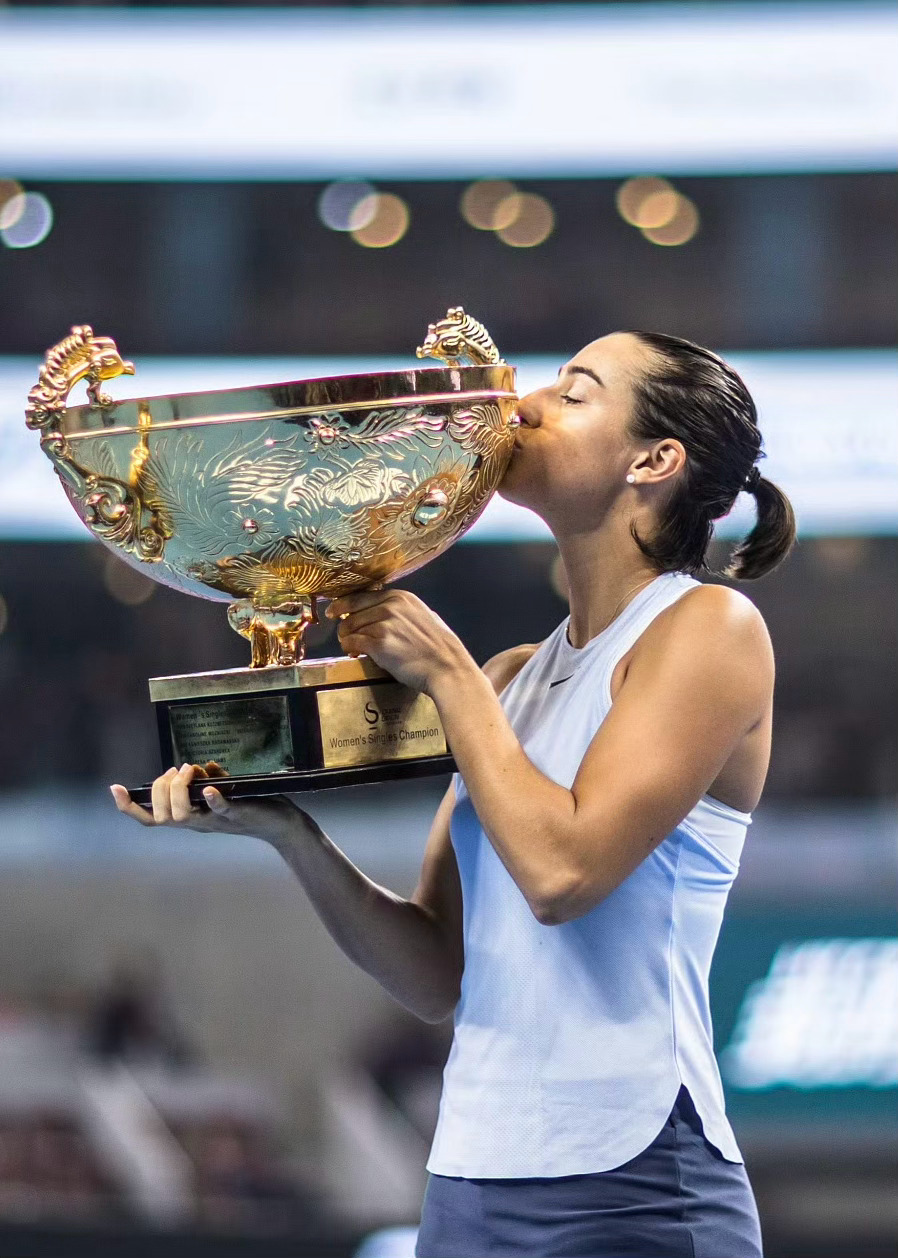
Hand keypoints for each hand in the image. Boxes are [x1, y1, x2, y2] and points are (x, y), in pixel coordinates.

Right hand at [109, 762, 308, 845]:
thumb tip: (199, 766)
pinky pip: (223, 810)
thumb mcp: (223, 792)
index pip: (151, 819)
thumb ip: (207, 780)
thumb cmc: (250, 807)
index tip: (114, 788)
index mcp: (190, 818)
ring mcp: (216, 821)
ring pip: (182, 817)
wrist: (281, 825)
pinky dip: (214, 800)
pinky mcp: (238, 814)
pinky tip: (209, 788)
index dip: (129, 808)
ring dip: (178, 792)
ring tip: (187, 771)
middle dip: (158, 791)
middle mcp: (198, 823)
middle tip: (174, 771)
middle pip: (160, 817)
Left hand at [326, 588, 470, 694]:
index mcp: (400, 597)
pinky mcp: (378, 644)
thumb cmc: (439, 646)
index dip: (343, 604)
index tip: (334, 611)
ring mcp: (383, 624)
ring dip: (346, 638)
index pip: (361, 596)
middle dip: (345, 625)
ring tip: (351, 647)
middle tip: (344, 636)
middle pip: (352, 612)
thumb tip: (383, 610)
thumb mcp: (423, 615)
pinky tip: (354, 653)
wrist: (447, 667)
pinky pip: (353, 642)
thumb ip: (402, 610)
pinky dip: (349, 648)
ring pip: (350, 627)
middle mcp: (390, 606)